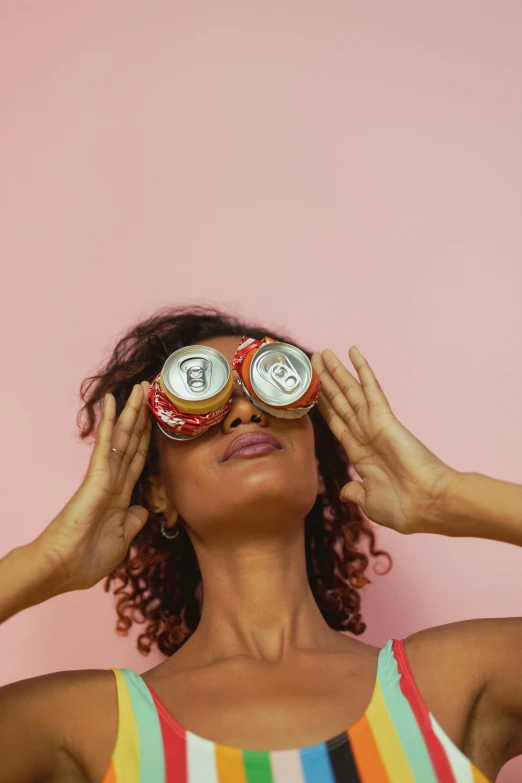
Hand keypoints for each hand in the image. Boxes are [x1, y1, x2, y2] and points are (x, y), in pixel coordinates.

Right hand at [34, 381, 152, 590]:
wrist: (63, 569)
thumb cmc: (86, 560)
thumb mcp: (121, 540)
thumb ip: (132, 521)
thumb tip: (142, 509)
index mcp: (121, 496)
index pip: (138, 459)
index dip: (147, 437)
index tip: (156, 416)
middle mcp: (114, 480)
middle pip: (132, 441)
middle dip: (142, 416)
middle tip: (150, 389)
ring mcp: (105, 476)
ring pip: (122, 437)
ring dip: (132, 412)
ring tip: (140, 388)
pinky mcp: (96, 477)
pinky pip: (105, 445)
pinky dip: (110, 423)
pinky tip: (112, 402)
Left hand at [311, 347, 455, 534]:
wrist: (427, 506)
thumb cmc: (404, 508)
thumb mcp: (370, 502)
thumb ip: (356, 493)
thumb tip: (345, 491)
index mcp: (361, 455)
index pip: (337, 423)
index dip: (324, 406)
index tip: (312, 391)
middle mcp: (366, 435)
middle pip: (340, 403)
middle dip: (326, 383)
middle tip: (314, 361)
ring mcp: (375, 425)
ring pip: (351, 392)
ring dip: (336, 372)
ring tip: (322, 353)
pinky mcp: (385, 419)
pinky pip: (371, 390)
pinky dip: (362, 370)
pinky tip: (353, 352)